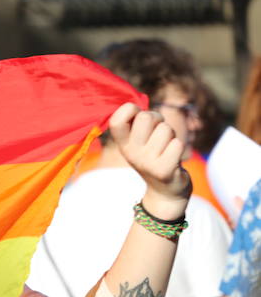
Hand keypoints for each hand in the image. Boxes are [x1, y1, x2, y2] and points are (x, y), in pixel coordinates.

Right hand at [109, 103, 191, 219]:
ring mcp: (147, 162)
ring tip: (166, 148)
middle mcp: (131, 153)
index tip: (137, 116)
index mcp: (123, 144)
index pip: (117, 119)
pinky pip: (177, 144)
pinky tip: (173, 158)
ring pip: (166, 129)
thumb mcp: (139, 142)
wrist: (165, 192)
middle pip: (146, 117)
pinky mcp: (164, 170)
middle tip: (157, 134)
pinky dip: (179, 147)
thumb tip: (133, 105)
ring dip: (171, 135)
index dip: (130, 109)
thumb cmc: (155, 157)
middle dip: (158, 119)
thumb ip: (136, 122)